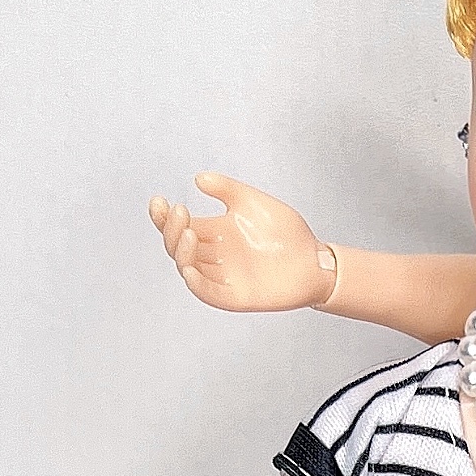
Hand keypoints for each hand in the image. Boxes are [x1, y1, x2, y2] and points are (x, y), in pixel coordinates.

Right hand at [147, 173, 333, 314]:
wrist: (316, 259)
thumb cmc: (288, 233)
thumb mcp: (254, 202)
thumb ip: (227, 189)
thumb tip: (198, 178)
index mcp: (214, 233)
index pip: (179, 226)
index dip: (163, 216)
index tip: (159, 201)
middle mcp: (214, 256)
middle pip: (178, 246)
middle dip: (171, 229)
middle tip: (180, 212)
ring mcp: (224, 277)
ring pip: (189, 269)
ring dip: (182, 252)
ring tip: (188, 232)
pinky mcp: (236, 296)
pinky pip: (209, 294)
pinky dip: (197, 285)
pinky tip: (190, 270)